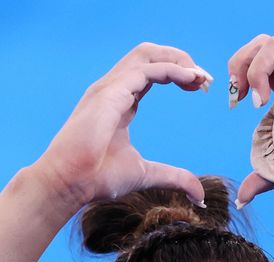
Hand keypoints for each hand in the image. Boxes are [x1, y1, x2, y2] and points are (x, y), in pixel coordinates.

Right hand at [32, 43, 212, 211]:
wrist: (69, 183)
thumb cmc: (97, 178)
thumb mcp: (147, 175)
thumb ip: (175, 178)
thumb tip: (200, 196)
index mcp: (121, 102)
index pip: (152, 74)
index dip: (178, 75)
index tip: (200, 88)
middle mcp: (114, 89)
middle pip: (150, 54)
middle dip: (180, 59)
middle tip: (204, 79)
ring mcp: (110, 88)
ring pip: (147, 54)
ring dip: (177, 59)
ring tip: (200, 76)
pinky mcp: (110, 93)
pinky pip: (146, 70)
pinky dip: (171, 70)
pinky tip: (190, 78)